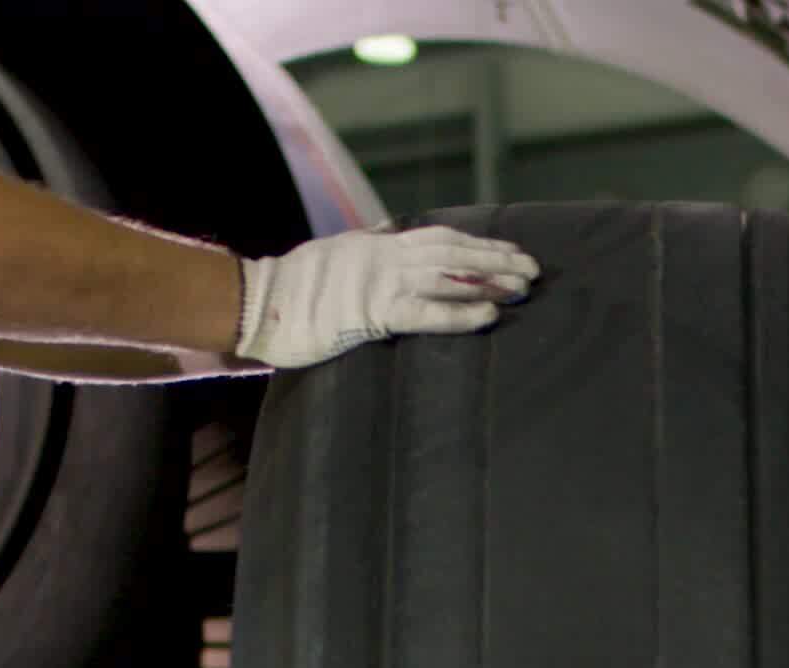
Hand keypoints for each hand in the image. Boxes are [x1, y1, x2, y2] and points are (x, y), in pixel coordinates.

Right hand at [237, 225, 539, 370]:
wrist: (256, 303)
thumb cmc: (292, 289)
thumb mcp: (334, 255)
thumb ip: (364, 245)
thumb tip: (385, 232)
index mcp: (377, 244)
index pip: (439, 238)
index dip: (477, 243)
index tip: (508, 250)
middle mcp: (383, 255)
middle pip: (453, 251)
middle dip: (495, 259)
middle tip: (532, 269)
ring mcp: (379, 281)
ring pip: (447, 275)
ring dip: (489, 281)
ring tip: (523, 289)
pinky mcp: (371, 312)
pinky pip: (425, 311)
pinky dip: (459, 312)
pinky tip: (489, 314)